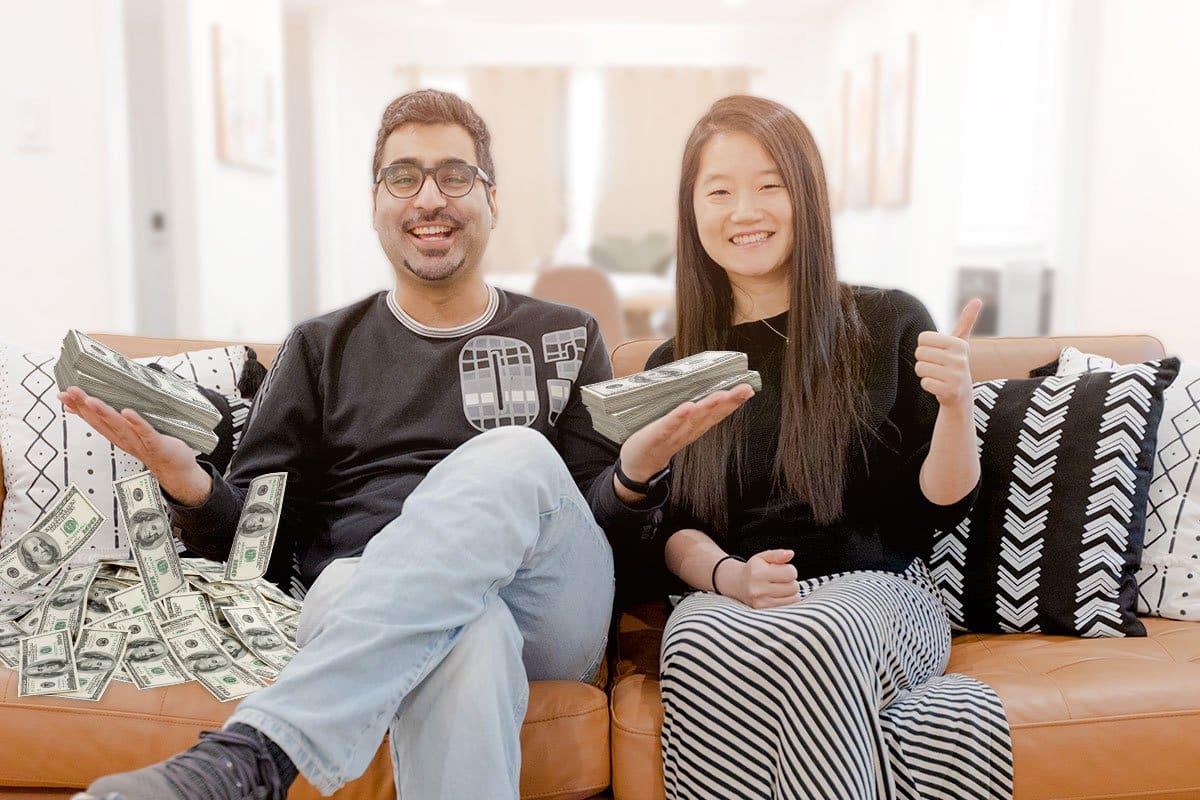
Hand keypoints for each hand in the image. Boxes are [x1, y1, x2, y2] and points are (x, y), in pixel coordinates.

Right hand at [58, 387, 212, 505]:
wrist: (177, 471)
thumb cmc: (157, 448)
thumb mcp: (134, 433)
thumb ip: (120, 421)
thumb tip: (109, 407)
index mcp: (119, 435)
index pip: (95, 420)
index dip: (78, 408)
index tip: (64, 395)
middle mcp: (126, 439)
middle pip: (102, 422)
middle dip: (84, 407)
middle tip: (70, 393)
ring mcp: (140, 443)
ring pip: (119, 427)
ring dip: (104, 413)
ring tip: (91, 400)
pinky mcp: (157, 444)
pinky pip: (146, 433)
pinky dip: (137, 423)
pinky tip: (127, 413)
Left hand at [617, 382, 754, 483]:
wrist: (637, 467)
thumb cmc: (657, 440)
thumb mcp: (675, 424)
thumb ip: (686, 410)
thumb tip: (694, 385)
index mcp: (693, 427)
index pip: (716, 413)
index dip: (732, 402)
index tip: (748, 389)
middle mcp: (687, 431)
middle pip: (710, 415)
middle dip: (728, 402)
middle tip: (744, 389)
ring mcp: (672, 435)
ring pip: (693, 421)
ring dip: (708, 407)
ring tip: (721, 395)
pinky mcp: (654, 437)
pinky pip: (667, 427)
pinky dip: (678, 418)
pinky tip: (688, 408)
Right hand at [722, 549, 798, 608]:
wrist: (739, 584)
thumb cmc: (755, 569)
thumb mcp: (763, 557)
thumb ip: (777, 554)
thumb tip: (790, 553)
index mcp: (758, 573)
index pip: (790, 573)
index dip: (790, 570)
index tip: (783, 569)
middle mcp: (758, 589)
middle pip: (793, 587)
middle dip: (791, 581)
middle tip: (780, 579)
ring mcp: (761, 602)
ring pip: (793, 598)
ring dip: (790, 592)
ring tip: (779, 587)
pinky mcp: (764, 611)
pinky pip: (788, 606)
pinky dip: (787, 600)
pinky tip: (778, 595)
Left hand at [914, 299, 981, 407]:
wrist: (961, 394)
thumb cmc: (954, 363)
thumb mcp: (960, 342)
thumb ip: (966, 321)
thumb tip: (977, 300)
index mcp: (959, 344)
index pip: (923, 338)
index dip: (925, 346)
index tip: (937, 353)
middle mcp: (960, 359)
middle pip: (920, 353)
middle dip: (924, 360)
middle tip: (937, 366)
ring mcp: (956, 376)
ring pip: (920, 368)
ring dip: (925, 373)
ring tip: (938, 375)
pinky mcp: (950, 391)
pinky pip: (924, 383)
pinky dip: (928, 385)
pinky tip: (939, 386)